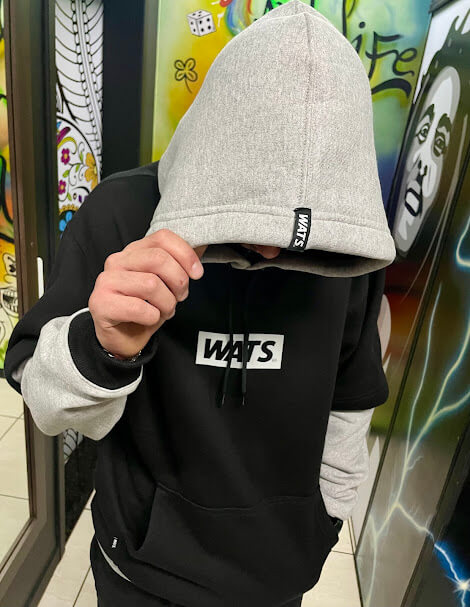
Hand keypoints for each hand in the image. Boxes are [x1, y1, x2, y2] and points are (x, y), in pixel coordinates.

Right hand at [88, 229, 203, 358]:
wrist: (123, 338)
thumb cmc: (146, 308)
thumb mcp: (167, 283)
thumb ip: (180, 263)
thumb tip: (203, 245)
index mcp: (134, 251)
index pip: (162, 238)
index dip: (185, 254)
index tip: (197, 274)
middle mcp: (117, 261)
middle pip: (159, 259)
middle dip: (178, 282)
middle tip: (179, 297)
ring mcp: (106, 281)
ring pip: (151, 284)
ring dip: (167, 303)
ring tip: (165, 310)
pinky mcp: (100, 303)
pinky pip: (139, 308)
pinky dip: (152, 317)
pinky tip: (149, 319)